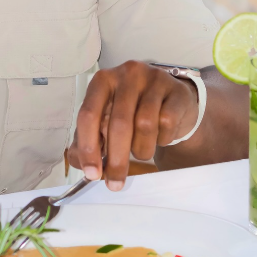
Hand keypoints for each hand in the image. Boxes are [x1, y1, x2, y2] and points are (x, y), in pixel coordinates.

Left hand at [65, 61, 197, 190]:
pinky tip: (160, 137)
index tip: (92, 173)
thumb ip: (89, 139)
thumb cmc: (133, 111)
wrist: (172, 102)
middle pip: (118, 123)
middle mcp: (127, 74)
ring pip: (145, 125)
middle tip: (115, 182)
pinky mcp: (176, 91)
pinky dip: (161, 139)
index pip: (89, 114)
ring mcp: (153, 80)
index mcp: (103, 80)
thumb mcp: (107, 120)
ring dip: (141, 150)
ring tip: (141, 152)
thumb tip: (79, 162)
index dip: (88, 146)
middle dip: (116, 159)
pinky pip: (167, 123)